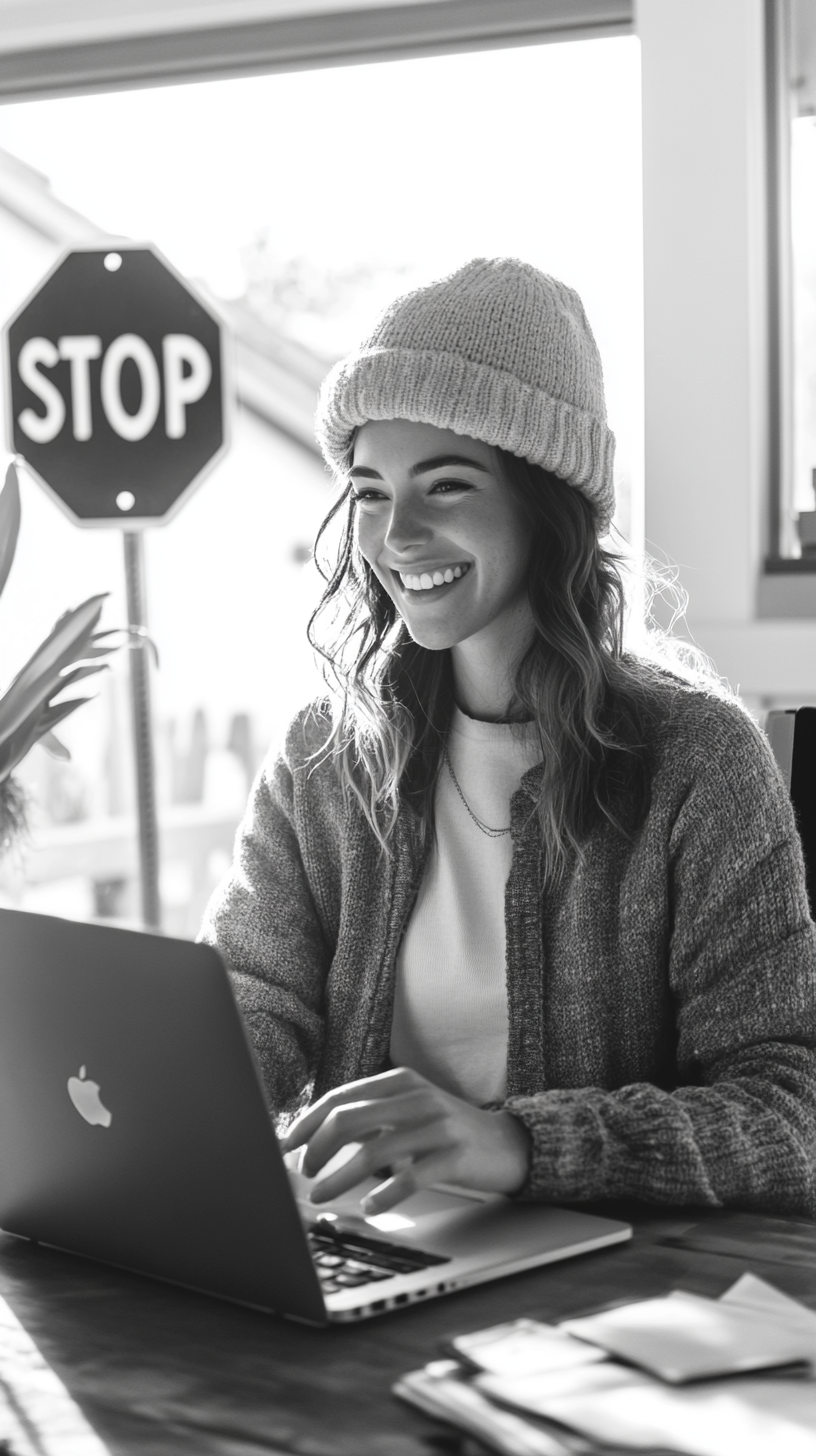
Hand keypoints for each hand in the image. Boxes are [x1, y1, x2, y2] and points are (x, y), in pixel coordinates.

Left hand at [281, 1066, 530, 1214]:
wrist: (508, 1144)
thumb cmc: (447, 1132)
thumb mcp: (408, 1112)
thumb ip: (370, 1119)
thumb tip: (315, 1141)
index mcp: (399, 1082)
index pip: (340, 1097)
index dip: (307, 1122)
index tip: (285, 1145)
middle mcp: (416, 1098)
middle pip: (349, 1119)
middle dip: (317, 1149)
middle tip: (303, 1172)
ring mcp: (437, 1125)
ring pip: (374, 1152)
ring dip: (340, 1178)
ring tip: (321, 1196)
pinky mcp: (455, 1156)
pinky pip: (411, 1177)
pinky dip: (385, 1194)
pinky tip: (370, 1207)